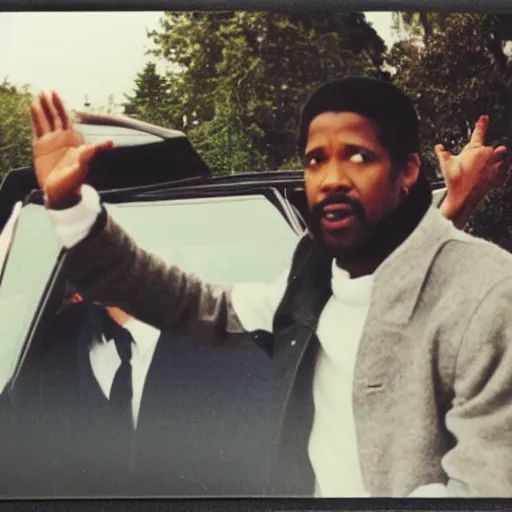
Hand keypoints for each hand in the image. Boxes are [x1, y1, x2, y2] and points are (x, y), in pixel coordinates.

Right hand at [30, 91, 112, 208]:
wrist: (61, 192)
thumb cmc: (75, 179)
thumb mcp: (85, 162)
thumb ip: (94, 150)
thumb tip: (110, 142)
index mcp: (73, 139)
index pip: (66, 118)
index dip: (60, 106)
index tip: (55, 94)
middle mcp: (61, 138)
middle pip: (54, 116)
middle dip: (50, 104)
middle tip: (45, 91)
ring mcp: (50, 142)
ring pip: (44, 121)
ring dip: (40, 110)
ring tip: (36, 97)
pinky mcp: (39, 147)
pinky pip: (36, 129)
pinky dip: (34, 119)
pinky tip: (31, 109)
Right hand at [435, 115, 506, 226]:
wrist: (463, 196)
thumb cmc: (455, 180)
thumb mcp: (445, 164)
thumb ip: (442, 153)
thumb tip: (438, 147)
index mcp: (475, 149)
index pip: (479, 132)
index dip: (481, 123)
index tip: (484, 117)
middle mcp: (488, 155)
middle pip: (495, 147)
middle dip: (490, 151)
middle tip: (478, 160)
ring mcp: (495, 166)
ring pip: (501, 157)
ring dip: (497, 160)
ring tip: (487, 166)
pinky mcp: (498, 176)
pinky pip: (503, 170)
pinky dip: (498, 172)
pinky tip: (489, 176)